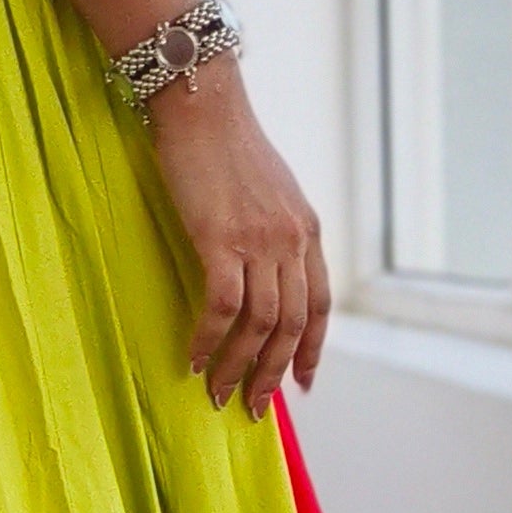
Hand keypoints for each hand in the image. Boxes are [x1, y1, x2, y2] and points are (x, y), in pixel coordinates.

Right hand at [147, 60, 330, 415]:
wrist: (202, 103)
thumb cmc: (224, 142)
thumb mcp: (269, 188)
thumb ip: (275, 229)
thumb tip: (265, 266)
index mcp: (307, 229)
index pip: (319, 304)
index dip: (311, 349)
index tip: (301, 383)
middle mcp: (292, 240)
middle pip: (291, 326)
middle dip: (272, 374)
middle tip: (253, 409)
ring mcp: (259, 241)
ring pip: (258, 325)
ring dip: (238, 367)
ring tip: (218, 395)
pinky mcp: (220, 239)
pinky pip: (220, 307)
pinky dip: (208, 340)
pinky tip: (193, 360)